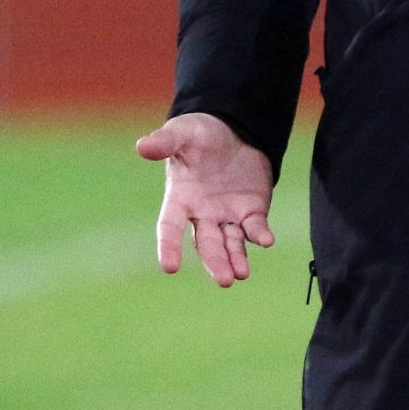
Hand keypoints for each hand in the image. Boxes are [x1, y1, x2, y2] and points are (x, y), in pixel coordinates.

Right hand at [136, 112, 274, 287]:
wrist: (233, 129)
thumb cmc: (199, 133)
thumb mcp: (182, 133)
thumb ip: (165, 142)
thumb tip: (142, 147)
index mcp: (180, 198)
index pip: (170, 227)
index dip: (168, 246)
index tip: (170, 268)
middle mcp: (202, 214)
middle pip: (206, 243)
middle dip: (215, 261)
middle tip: (224, 280)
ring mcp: (227, 215)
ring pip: (231, 244)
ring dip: (235, 259)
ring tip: (240, 275)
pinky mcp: (251, 211)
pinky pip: (255, 227)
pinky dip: (260, 235)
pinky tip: (266, 241)